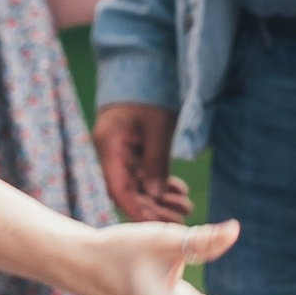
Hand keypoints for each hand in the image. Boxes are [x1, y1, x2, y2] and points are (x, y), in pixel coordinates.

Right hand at [95, 98, 192, 224]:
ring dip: (159, 197)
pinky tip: (178, 192)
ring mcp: (119, 151)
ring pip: (138, 183)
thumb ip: (156, 161)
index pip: (118, 187)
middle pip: (128, 189)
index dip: (135, 209)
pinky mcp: (130, 149)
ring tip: (186, 206)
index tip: (155, 228)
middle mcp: (110, 152)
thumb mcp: (157, 126)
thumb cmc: (150, 91)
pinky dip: (159, 182)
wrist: (144, 67)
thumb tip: (156, 195)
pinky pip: (143, 172)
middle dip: (154, 206)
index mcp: (109, 145)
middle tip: (182, 218)